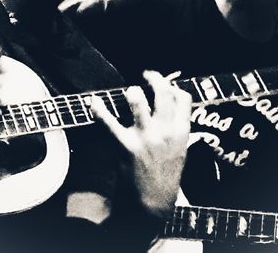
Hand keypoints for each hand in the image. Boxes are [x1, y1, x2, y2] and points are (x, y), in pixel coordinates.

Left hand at [90, 70, 191, 216]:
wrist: (153, 203)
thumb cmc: (166, 175)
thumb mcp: (181, 150)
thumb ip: (177, 128)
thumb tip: (172, 104)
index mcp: (182, 132)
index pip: (183, 98)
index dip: (174, 86)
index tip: (166, 83)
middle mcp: (165, 131)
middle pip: (163, 93)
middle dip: (155, 78)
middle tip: (147, 75)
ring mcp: (145, 138)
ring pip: (138, 102)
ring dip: (132, 92)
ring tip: (130, 91)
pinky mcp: (125, 146)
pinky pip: (109, 123)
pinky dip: (99, 110)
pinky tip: (93, 102)